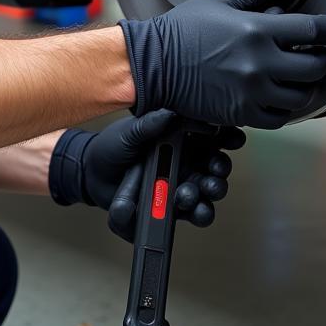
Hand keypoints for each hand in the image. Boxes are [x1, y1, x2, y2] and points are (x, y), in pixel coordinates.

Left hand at [48, 109, 245, 241]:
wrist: (92, 175)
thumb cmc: (113, 147)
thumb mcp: (129, 132)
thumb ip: (149, 124)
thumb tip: (169, 113)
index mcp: (181, 138)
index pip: (213, 136)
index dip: (227, 137)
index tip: (233, 138)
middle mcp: (187, 161)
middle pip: (216, 165)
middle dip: (220, 169)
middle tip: (213, 171)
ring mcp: (181, 184)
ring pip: (208, 190)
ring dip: (210, 192)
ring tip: (193, 192)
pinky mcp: (173, 207)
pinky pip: (193, 212)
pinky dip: (198, 212)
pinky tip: (192, 209)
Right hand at [120, 0, 325, 128]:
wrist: (154, 64)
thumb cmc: (182, 31)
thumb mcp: (221, 2)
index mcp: (257, 32)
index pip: (312, 31)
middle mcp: (260, 65)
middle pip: (315, 67)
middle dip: (322, 59)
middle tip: (319, 54)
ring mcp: (252, 93)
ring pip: (301, 97)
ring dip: (306, 86)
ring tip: (300, 76)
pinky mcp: (241, 114)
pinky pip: (279, 118)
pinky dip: (285, 108)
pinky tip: (280, 96)